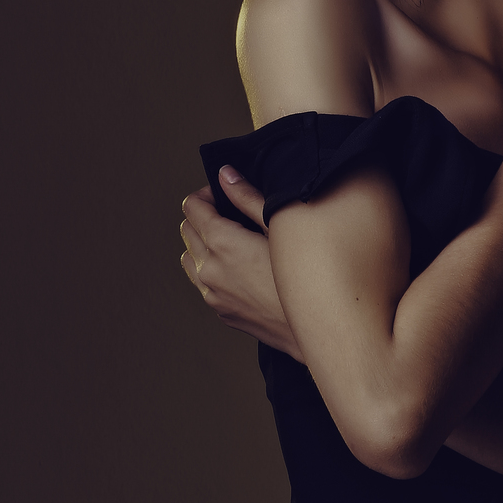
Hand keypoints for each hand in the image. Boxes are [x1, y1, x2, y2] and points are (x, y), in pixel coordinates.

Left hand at [179, 169, 303, 359]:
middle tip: (231, 215)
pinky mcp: (221, 311)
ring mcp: (213, 294)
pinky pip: (202, 282)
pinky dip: (211, 268)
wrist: (316, 327)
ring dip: (203, 243)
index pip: (192, 207)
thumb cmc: (305, 278)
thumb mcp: (281, 229)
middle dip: (203, 216)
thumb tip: (227, 175)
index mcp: (222, 243)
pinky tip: (240, 268)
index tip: (224, 195)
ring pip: (189, 257)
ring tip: (233, 242)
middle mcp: (210, 269)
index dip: (207, 194)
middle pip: (186, 229)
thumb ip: (248, 198)